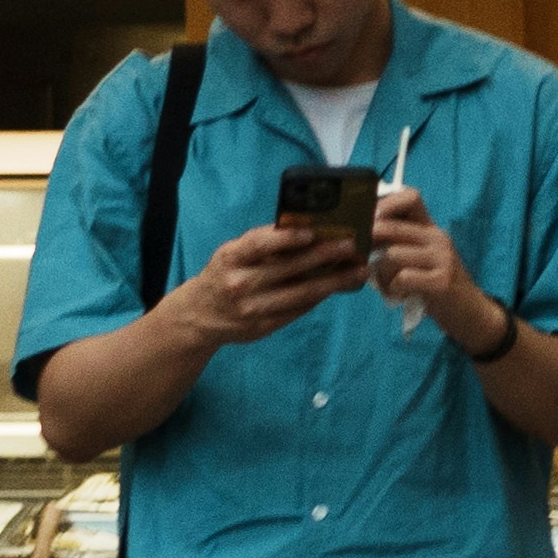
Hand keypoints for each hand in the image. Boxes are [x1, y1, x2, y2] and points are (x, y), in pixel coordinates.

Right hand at [179, 218, 360, 347]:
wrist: (200, 314)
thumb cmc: (226, 273)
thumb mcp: (235, 253)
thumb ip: (264, 244)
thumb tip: (310, 230)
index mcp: (231, 257)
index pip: (259, 244)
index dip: (286, 238)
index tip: (313, 231)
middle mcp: (240, 283)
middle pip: (287, 269)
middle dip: (324, 256)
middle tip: (351, 245)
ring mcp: (252, 308)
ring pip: (300, 293)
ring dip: (332, 281)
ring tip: (357, 271)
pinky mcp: (263, 326)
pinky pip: (298, 310)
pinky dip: (320, 297)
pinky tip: (338, 287)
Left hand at [367, 186, 504, 356]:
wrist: (469, 312)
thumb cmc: (436, 285)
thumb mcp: (421, 258)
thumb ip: (399, 243)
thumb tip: (362, 234)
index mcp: (430, 228)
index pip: (410, 196)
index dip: (386, 203)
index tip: (369, 221)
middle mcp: (437, 238)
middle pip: (391, 227)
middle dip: (369, 243)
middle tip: (363, 259)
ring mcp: (442, 258)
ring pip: (391, 255)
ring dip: (381, 275)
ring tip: (387, 286)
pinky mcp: (441, 281)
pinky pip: (402, 278)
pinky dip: (393, 289)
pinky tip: (399, 295)